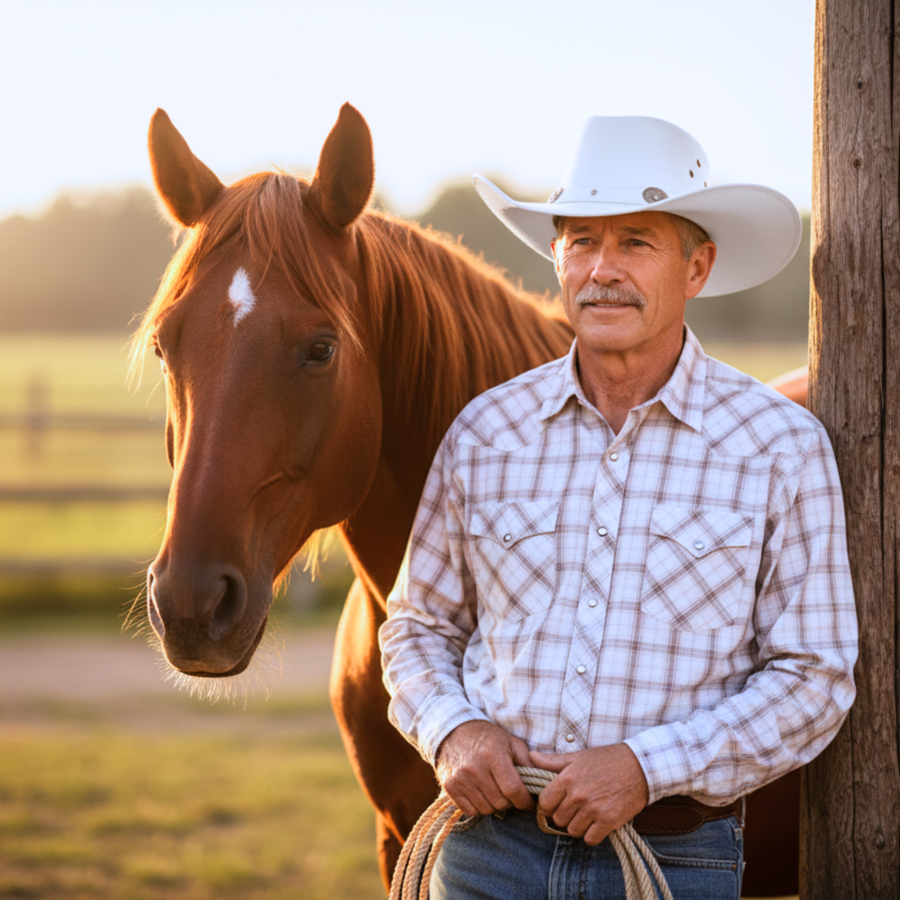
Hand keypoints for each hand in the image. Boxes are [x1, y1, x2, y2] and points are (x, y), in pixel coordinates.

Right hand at [434, 720, 534, 816]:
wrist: (452, 732)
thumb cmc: (487, 737)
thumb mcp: (510, 742)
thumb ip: (527, 761)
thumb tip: (543, 781)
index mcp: (493, 755)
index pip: (513, 789)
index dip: (524, 800)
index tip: (528, 801)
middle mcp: (475, 768)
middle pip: (501, 802)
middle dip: (510, 802)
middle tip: (510, 793)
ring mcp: (460, 779)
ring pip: (486, 809)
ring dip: (494, 805)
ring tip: (495, 791)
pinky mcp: (449, 787)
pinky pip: (470, 811)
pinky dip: (478, 806)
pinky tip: (480, 793)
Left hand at [530, 743, 648, 845]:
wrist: (641, 766)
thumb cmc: (608, 759)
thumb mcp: (579, 756)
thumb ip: (553, 761)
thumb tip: (531, 757)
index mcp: (567, 778)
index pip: (545, 802)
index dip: (549, 804)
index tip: (557, 802)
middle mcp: (578, 795)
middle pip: (558, 819)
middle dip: (564, 815)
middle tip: (574, 808)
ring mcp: (593, 809)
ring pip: (572, 830)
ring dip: (578, 825)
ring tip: (586, 814)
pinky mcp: (609, 821)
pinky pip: (590, 839)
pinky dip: (592, 834)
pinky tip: (597, 823)